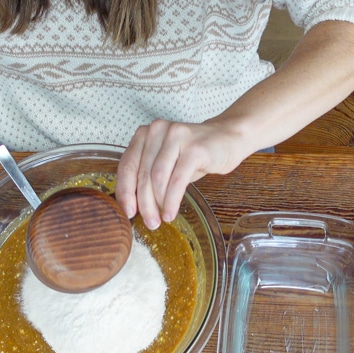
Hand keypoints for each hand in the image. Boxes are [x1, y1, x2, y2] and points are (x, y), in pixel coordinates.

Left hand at [116, 119, 247, 228]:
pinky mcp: (195, 148)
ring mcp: (176, 136)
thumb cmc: (195, 153)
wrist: (228, 138)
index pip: (127, 165)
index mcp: (145, 134)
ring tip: (161, 218)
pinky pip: (177, 180)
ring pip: (158, 178)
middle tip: (149, 222)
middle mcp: (158, 130)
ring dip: (158, 203)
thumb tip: (135, 206)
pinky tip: (171, 212)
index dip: (125, 192)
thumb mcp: (167, 162)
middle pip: (143, 174)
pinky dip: (172, 200)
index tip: (128, 212)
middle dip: (144, 203)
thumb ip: (149, 176)